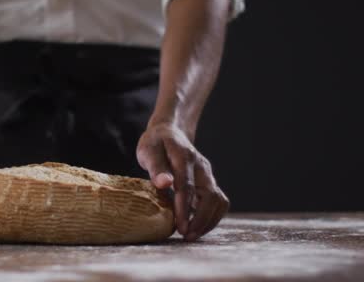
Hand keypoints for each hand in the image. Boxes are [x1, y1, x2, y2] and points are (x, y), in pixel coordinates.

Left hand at [137, 123, 228, 240]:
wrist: (169, 132)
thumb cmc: (155, 143)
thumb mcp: (149, 150)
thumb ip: (157, 167)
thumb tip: (165, 183)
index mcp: (184, 157)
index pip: (187, 186)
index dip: (184, 209)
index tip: (180, 227)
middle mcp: (201, 167)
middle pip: (210, 196)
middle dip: (201, 219)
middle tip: (187, 236)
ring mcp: (208, 174)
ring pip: (218, 201)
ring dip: (208, 220)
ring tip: (192, 235)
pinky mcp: (209, 182)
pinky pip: (217, 202)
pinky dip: (211, 216)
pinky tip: (196, 226)